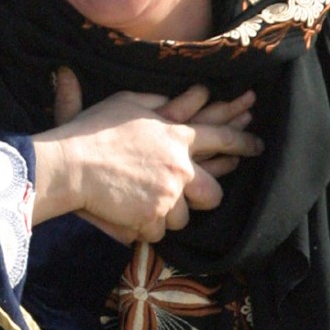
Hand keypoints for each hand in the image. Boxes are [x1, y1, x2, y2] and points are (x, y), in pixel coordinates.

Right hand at [31, 68, 262, 241]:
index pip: (222, 138)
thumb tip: (183, 96)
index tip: (258, 146)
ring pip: (183, 217)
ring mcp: (168, 194)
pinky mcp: (152, 217)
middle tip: (183, 195)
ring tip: (137, 202)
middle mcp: (179, 166)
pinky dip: (142, 228)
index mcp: (176, 136)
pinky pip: (157, 232)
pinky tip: (124, 215)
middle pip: (213, 192)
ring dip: (164, 214)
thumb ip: (158, 103)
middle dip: (202, 197)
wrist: (71, 164)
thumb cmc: (92, 130)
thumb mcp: (126, 103)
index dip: (244, 143)